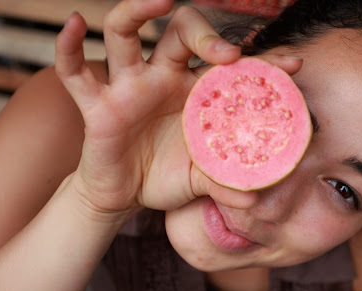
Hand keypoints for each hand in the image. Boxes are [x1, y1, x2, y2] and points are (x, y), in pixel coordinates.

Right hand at [55, 0, 301, 218]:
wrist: (127, 194)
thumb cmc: (167, 176)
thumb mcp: (202, 180)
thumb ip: (227, 184)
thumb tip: (254, 200)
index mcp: (196, 91)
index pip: (230, 65)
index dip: (262, 61)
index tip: (292, 65)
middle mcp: (163, 77)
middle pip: (180, 33)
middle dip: (206, 35)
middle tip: (229, 54)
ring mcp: (129, 86)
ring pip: (125, 34)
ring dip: (137, 12)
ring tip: (158, 0)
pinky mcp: (97, 104)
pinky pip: (75, 71)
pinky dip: (69, 47)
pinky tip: (74, 24)